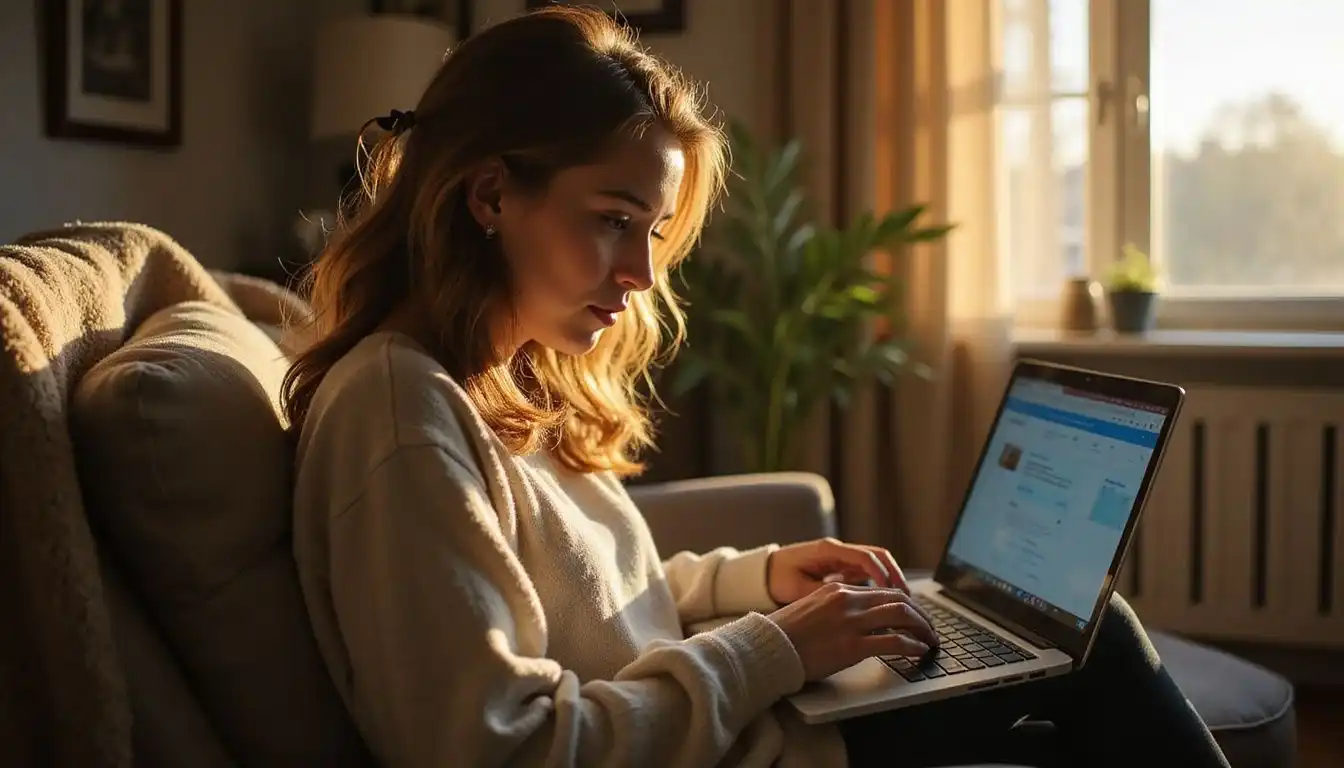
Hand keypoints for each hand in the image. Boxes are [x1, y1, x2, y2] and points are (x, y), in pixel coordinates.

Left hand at [767, 537, 909, 604]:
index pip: (864, 557)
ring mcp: (842, 558)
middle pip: (877, 556)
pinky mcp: (842, 567)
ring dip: (891, 580)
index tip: (893, 592)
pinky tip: (886, 603)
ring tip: (903, 603)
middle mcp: (838, 550)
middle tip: (908, 599)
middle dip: (895, 576)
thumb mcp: (798, 589)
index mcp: (828, 550)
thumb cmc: (779, 578)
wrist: (765, 572)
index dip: (882, 574)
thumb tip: (849, 604)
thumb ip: (823, 594)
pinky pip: (867, 572)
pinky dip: (880, 584)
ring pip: (876, 564)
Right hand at [768, 582, 936, 680]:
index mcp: (838, 590)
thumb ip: (837, 608)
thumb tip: (860, 618)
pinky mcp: (853, 646)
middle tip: (929, 627)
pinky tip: (919, 651)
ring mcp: (851, 622)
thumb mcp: (812, 609)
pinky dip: (913, 645)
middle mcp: (847, 600)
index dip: (904, 603)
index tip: (913, 615)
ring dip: (922, 628)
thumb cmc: (785, 635)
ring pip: (902, 615)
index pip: (882, 590)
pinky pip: (894, 642)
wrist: (768, 649)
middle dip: (919, 614)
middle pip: (898, 599)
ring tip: (930, 639)